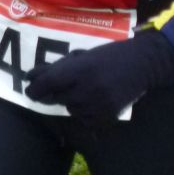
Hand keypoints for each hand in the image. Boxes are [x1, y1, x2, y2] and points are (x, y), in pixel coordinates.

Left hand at [25, 29, 173, 124]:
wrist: (143, 65)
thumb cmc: (111, 55)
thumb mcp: (84, 55)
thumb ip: (59, 67)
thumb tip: (32, 76)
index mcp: (81, 69)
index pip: (49, 83)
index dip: (36, 89)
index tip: (30, 91)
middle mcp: (88, 89)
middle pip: (58, 98)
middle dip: (53, 94)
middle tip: (56, 87)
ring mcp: (98, 105)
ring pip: (71, 109)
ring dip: (70, 101)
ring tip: (84, 89)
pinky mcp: (107, 116)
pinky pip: (84, 119)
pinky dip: (83, 112)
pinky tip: (92, 100)